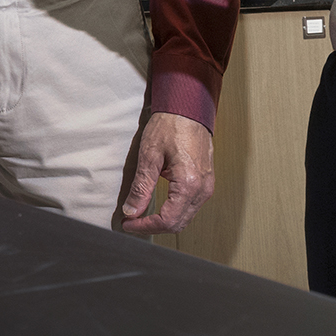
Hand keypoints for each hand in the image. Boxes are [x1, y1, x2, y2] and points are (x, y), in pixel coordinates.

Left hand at [117, 110, 213, 234]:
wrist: (188, 109)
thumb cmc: (171, 126)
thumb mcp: (149, 155)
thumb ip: (141, 187)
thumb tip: (131, 211)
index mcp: (189, 184)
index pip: (167, 220)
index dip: (145, 226)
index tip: (129, 223)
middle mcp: (202, 189)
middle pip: (178, 224)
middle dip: (153, 227)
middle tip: (132, 222)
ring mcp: (207, 187)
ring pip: (185, 218)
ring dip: (164, 221)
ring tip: (142, 216)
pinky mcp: (206, 183)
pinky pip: (190, 207)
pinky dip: (174, 212)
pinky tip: (159, 207)